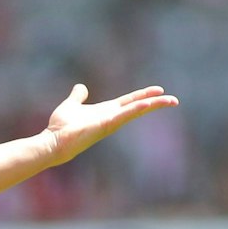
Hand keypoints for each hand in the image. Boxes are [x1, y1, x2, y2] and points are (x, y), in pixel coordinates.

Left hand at [44, 83, 178, 167]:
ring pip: (136, 111)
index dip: (143, 95)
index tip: (159, 90)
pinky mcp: (105, 125)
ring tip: (169, 100)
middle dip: (156, 103)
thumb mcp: (71, 105)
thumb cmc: (61, 127)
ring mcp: (110, 122)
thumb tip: (81, 87)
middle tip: (174, 100)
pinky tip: (147, 103)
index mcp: (106, 111)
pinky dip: (135, 109)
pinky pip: (123, 115)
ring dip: (152, 106)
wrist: (53, 141)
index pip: (130, 101)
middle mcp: (112, 117)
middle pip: (138, 107)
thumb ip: (78, 96)